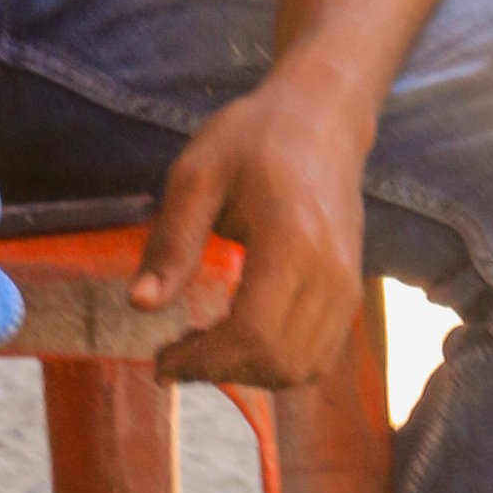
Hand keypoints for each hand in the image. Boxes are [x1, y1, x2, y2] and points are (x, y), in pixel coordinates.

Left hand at [130, 67, 371, 391]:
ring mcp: (348, 286)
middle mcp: (330, 273)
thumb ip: (172, 242)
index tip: (160, 360)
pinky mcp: (352, 292)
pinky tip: (241, 340)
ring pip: (303, 368)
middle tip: (174, 355)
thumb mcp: (197, 175)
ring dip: (250, 373)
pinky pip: (321, 355)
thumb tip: (140, 304)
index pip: (252, 333)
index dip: (203, 360)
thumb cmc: (254, 138)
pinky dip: (279, 364)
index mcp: (291, 242)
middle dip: (220, 371)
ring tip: (204, 349)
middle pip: (279, 361)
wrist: (322, 119)